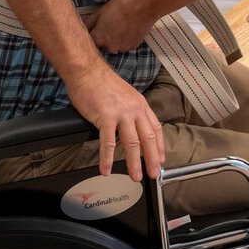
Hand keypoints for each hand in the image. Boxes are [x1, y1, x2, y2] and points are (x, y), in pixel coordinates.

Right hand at [66, 64, 164, 180]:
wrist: (87, 71)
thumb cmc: (102, 82)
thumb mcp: (125, 94)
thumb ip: (131, 110)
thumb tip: (132, 126)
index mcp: (140, 104)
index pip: (155, 128)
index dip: (159, 145)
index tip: (160, 159)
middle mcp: (134, 109)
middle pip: (147, 138)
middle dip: (151, 158)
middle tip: (153, 173)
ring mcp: (121, 114)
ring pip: (132, 143)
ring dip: (133, 163)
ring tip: (135, 176)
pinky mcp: (105, 118)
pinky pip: (108, 143)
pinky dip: (107, 158)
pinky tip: (106, 169)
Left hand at [87, 0, 155, 53]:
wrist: (145, 6)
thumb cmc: (121, 6)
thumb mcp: (100, 11)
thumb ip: (88, 23)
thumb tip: (80, 29)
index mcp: (99, 39)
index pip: (88, 42)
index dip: (89, 34)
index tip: (91, 28)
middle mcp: (110, 48)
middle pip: (101, 45)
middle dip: (102, 36)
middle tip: (107, 22)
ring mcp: (122, 48)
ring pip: (113, 45)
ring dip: (114, 38)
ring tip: (119, 24)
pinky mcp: (133, 47)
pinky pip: (124, 44)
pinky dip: (124, 38)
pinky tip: (127, 27)